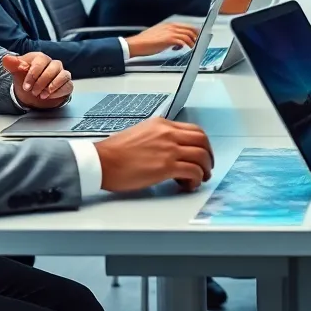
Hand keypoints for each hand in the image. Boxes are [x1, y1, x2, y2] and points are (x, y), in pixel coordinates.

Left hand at [4, 53, 71, 108]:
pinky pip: (67, 85)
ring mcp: (61, 73)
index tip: (26, 86)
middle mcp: (53, 64)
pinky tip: (49, 96)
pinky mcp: (66, 84)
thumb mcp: (16, 72)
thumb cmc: (26, 79)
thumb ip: (12, 64)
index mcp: (40, 58)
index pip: (41, 61)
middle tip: (33, 92)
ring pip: (63, 75)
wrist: (32, 93)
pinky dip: (58, 92)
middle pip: (53, 68)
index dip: (33, 74)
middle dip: (41, 83)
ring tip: (42, 95)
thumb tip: (6, 58)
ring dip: (52, 87)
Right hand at [94, 117, 214, 192]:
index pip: (194, 130)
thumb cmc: (114, 153)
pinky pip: (193, 172)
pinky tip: (188, 185)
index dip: (203, 144)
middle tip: (207, 167)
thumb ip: (158, 137)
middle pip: (202, 141)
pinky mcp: (166, 167)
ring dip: (205, 170)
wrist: (101, 161)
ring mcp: (168, 150)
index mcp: (162, 125)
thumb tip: (169, 149)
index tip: (203, 153)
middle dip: (209, 156)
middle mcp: (168, 134)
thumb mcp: (140, 134)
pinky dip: (196, 180)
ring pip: (201, 156)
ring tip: (200, 179)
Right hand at [125, 22, 199, 57]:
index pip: (185, 26)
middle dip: (195, 36)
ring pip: (187, 35)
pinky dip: (186, 45)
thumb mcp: (159, 35)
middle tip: (197, 42)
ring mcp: (170, 32)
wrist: (136, 44)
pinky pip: (183, 41)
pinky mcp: (169, 39)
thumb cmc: (145, 41)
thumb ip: (168, 36)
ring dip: (192, 42)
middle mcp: (171, 27)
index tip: (196, 35)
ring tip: (193, 47)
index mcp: (168, 25)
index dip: (193, 31)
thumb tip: (175, 42)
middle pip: (189, 29)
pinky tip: (185, 49)